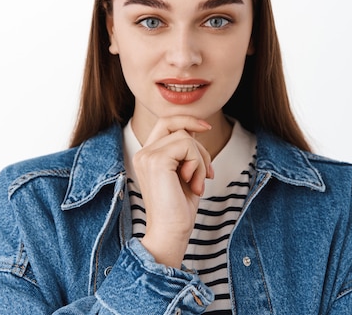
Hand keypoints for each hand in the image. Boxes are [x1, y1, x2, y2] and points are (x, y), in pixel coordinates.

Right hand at [134, 116, 213, 267]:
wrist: (171, 232)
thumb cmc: (179, 208)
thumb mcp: (185, 172)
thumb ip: (185, 151)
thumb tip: (196, 128)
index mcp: (147, 155)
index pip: (166, 122)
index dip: (187, 120)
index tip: (207, 127)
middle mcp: (143, 153)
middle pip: (175, 124)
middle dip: (198, 144)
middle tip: (208, 172)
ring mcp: (147, 155)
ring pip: (186, 137)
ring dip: (201, 161)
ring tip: (198, 184)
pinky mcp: (157, 160)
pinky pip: (187, 146)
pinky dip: (199, 164)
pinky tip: (194, 184)